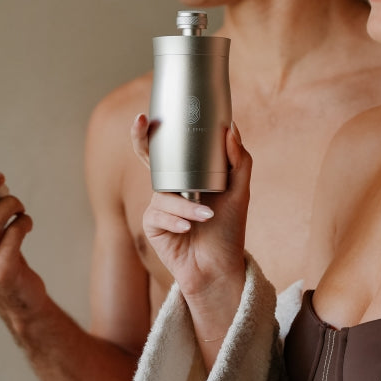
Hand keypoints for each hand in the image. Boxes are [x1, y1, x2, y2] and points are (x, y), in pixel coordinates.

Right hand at [131, 114, 249, 302]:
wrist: (220, 267)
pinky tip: (188, 228)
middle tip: (141, 123)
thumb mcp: (239, 191)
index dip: (154, 132)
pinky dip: (176, 220)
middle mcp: (171, 188)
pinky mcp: (152, 225)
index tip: (145, 114)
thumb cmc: (229, 229)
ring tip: (206, 217)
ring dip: (186, 205)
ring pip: (164, 193)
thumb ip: (238, 160)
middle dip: (141, 139)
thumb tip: (232, 128)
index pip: (169, 150)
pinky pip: (158, 214)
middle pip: (149, 159)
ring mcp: (159, 206)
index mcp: (189, 177)